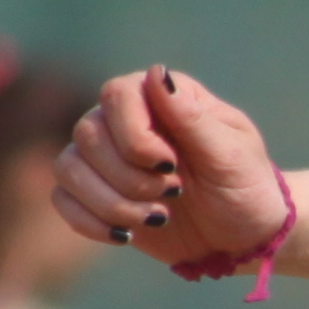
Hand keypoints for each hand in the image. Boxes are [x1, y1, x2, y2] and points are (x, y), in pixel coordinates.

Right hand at [57, 67, 288, 264]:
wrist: (244, 235)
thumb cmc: (245, 186)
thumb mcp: (230, 154)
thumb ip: (192, 118)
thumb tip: (157, 72)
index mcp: (160, 97)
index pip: (117, 95)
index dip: (135, 136)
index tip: (171, 166)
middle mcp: (124, 120)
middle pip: (88, 134)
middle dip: (131, 177)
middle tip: (175, 194)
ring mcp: (106, 156)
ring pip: (69, 167)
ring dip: (112, 203)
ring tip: (159, 217)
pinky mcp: (95, 193)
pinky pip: (63, 198)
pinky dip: (91, 222)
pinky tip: (128, 235)